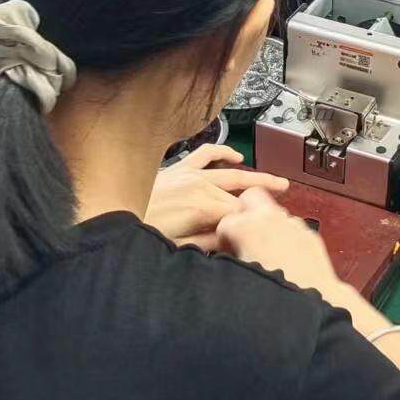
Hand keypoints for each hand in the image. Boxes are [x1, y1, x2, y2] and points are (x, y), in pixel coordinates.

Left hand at [145, 144, 287, 251]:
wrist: (113, 212)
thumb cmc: (145, 232)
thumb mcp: (180, 247)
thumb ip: (209, 241)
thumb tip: (232, 237)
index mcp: (203, 208)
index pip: (242, 211)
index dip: (258, 218)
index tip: (271, 224)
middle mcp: (200, 186)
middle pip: (241, 192)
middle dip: (265, 196)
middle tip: (285, 198)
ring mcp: (190, 174)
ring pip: (231, 173)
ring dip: (255, 176)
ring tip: (276, 181)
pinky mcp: (179, 168)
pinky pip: (206, 153)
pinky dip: (224, 152)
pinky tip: (236, 156)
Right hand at [215, 187, 342, 296]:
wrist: (313, 303)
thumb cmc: (273, 297)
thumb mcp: (238, 276)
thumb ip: (229, 260)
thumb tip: (226, 259)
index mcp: (246, 228)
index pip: (225, 222)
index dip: (224, 239)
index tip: (228, 253)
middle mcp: (271, 219)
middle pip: (251, 197)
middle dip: (245, 214)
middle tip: (243, 238)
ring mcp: (294, 225)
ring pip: (275, 212)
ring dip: (267, 226)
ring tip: (266, 253)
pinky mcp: (311, 235)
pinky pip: (293, 228)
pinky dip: (287, 237)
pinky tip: (286, 259)